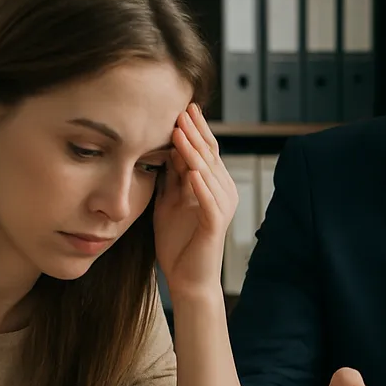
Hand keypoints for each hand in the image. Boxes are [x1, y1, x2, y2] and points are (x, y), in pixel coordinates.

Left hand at [154, 104, 236, 299]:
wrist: (187, 279)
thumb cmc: (178, 244)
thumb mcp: (169, 202)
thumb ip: (171, 178)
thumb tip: (162, 148)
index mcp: (212, 186)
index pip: (205, 150)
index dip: (195, 129)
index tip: (181, 107)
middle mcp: (222, 193)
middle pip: (210, 156)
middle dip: (195, 132)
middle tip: (182, 110)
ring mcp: (221, 208)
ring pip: (209, 173)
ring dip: (194, 153)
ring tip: (180, 133)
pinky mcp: (215, 226)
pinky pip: (210, 201)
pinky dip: (202, 185)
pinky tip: (191, 170)